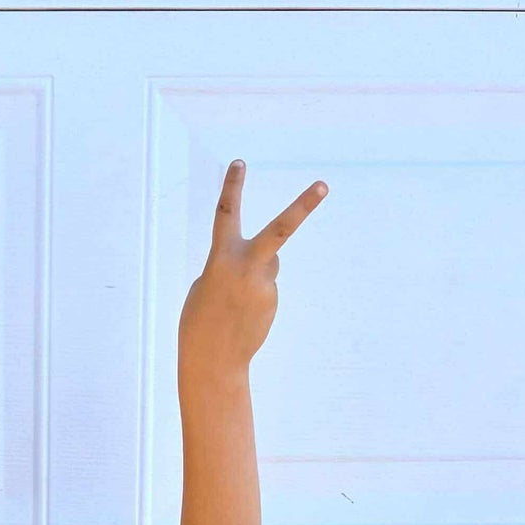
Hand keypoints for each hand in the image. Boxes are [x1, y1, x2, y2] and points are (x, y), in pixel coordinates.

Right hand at [179, 160, 326, 369]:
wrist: (212, 361)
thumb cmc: (199, 321)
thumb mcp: (207, 285)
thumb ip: (234, 264)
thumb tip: (268, 263)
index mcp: (220, 259)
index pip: (225, 214)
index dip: (232, 187)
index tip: (240, 162)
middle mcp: (246, 267)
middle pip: (280, 230)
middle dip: (303, 206)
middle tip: (324, 185)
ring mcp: (264, 285)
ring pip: (265, 266)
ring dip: (251, 279)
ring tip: (232, 307)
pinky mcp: (272, 300)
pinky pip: (264, 288)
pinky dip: (252, 298)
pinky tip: (241, 317)